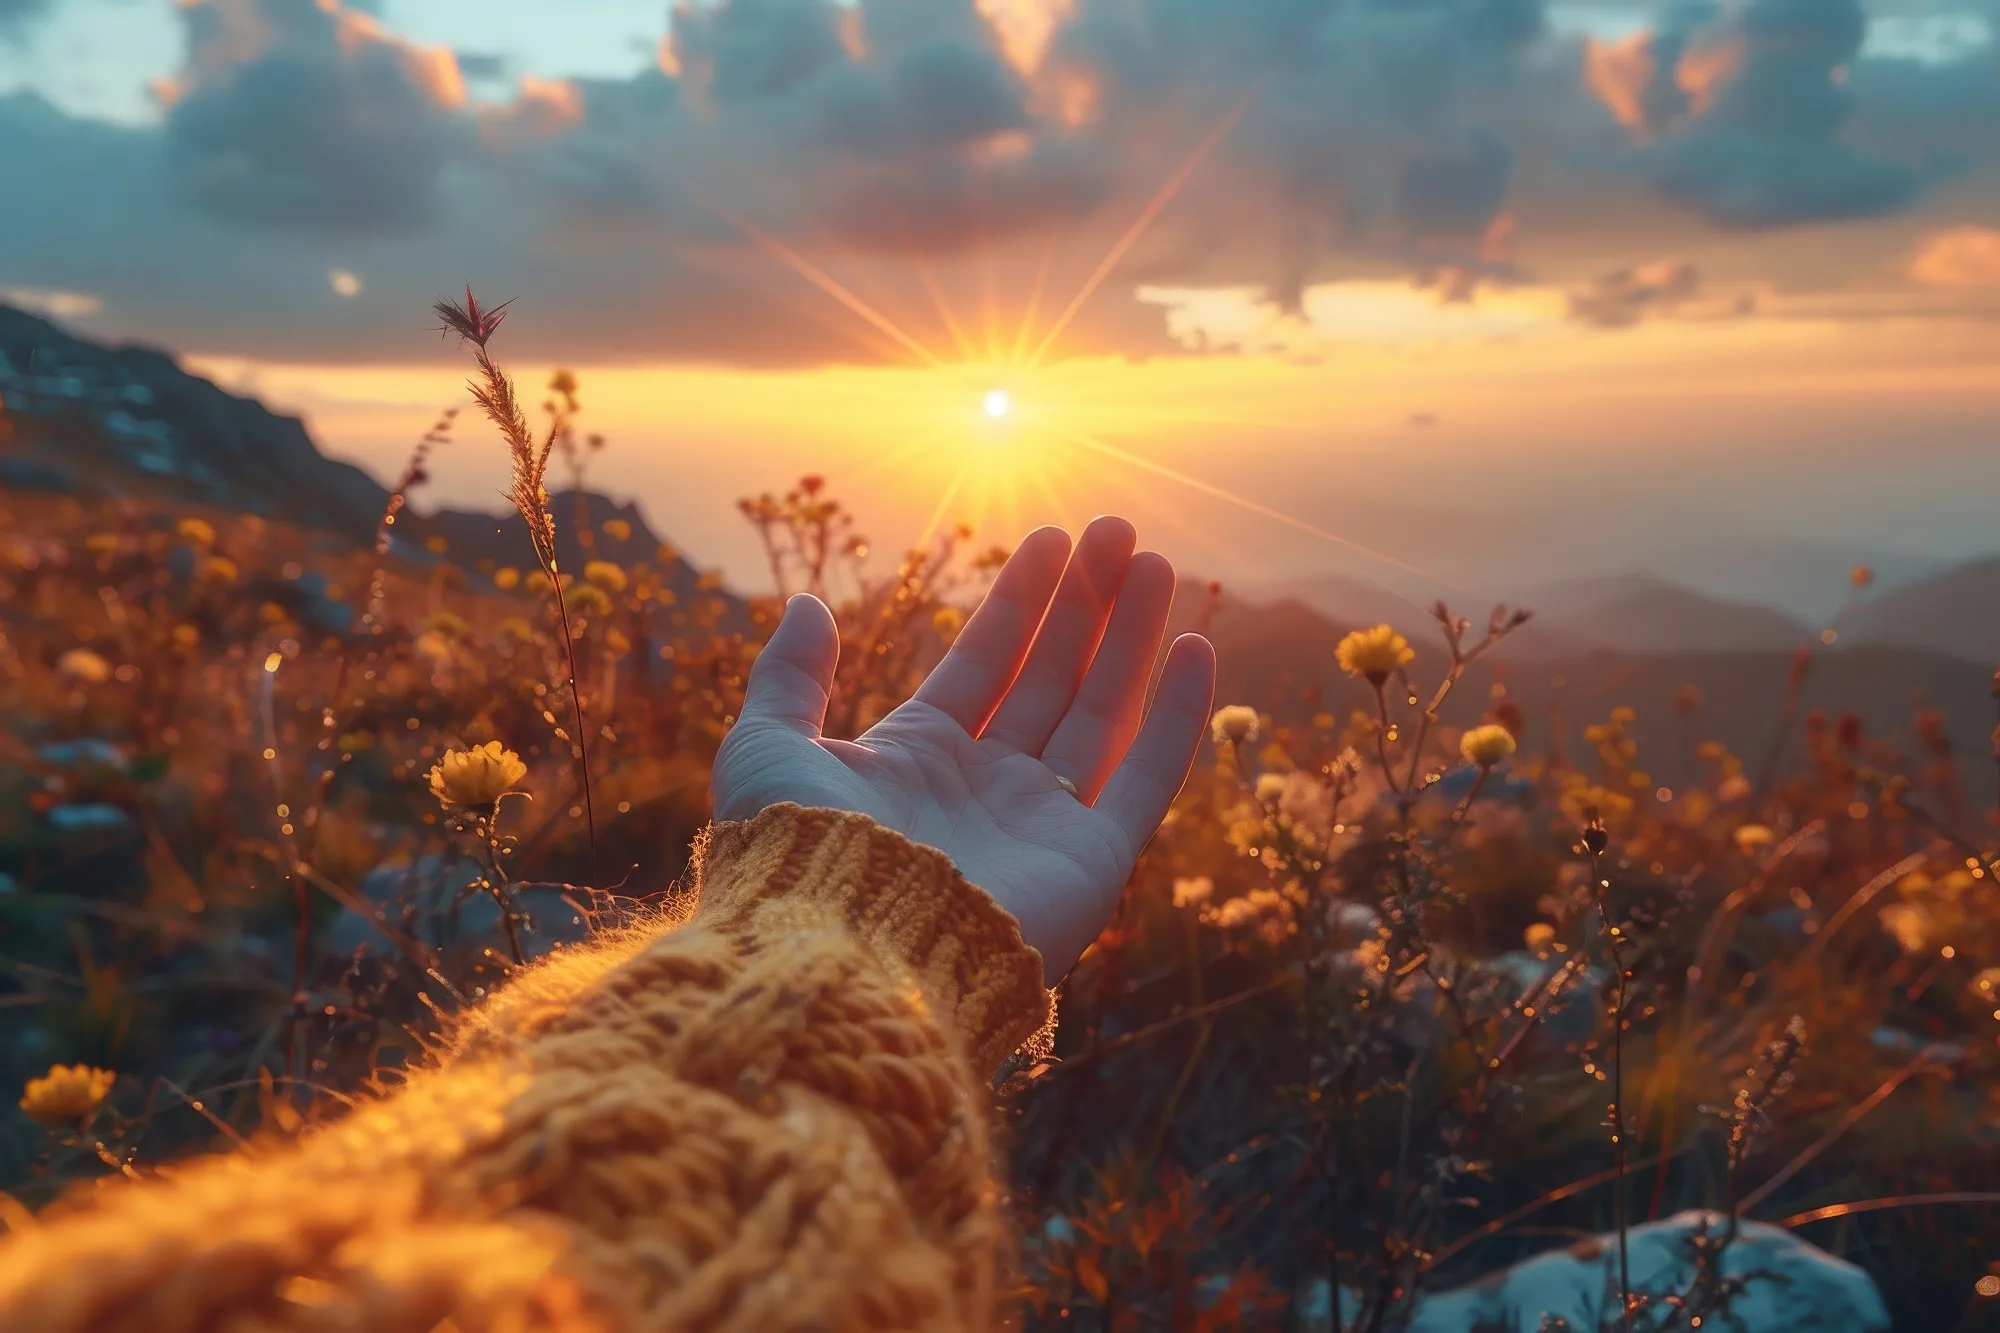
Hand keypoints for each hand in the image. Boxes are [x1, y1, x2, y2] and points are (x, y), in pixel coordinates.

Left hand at [712, 517, 1216, 978]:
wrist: (841, 948)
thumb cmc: (795, 854)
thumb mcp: (767, 748)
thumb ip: (791, 678)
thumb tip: (808, 607)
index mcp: (917, 761)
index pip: (984, 663)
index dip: (1019, 601)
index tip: (1051, 539)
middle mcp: (985, 790)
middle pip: (1051, 678)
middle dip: (1085, 604)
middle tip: (1118, 531)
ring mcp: (1042, 825)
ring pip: (1102, 712)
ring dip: (1132, 638)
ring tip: (1157, 563)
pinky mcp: (1092, 862)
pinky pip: (1146, 776)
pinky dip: (1176, 716)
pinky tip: (1196, 647)